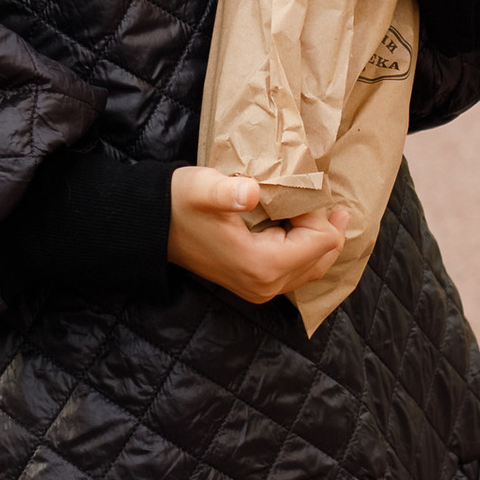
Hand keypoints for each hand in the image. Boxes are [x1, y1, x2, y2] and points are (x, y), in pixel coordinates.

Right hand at [169, 166, 347, 305]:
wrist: (154, 227)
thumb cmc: (179, 203)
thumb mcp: (202, 189)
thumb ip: (227, 192)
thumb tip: (251, 192)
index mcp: (263, 265)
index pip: (322, 240)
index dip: (317, 211)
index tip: (298, 190)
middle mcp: (267, 286)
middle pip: (324, 257)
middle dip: (325, 225)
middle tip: (320, 197)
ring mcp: (262, 290)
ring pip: (314, 266)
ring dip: (318, 237)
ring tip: (316, 209)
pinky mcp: (257, 285)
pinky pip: (299, 270)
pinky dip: (306, 248)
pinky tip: (299, 225)